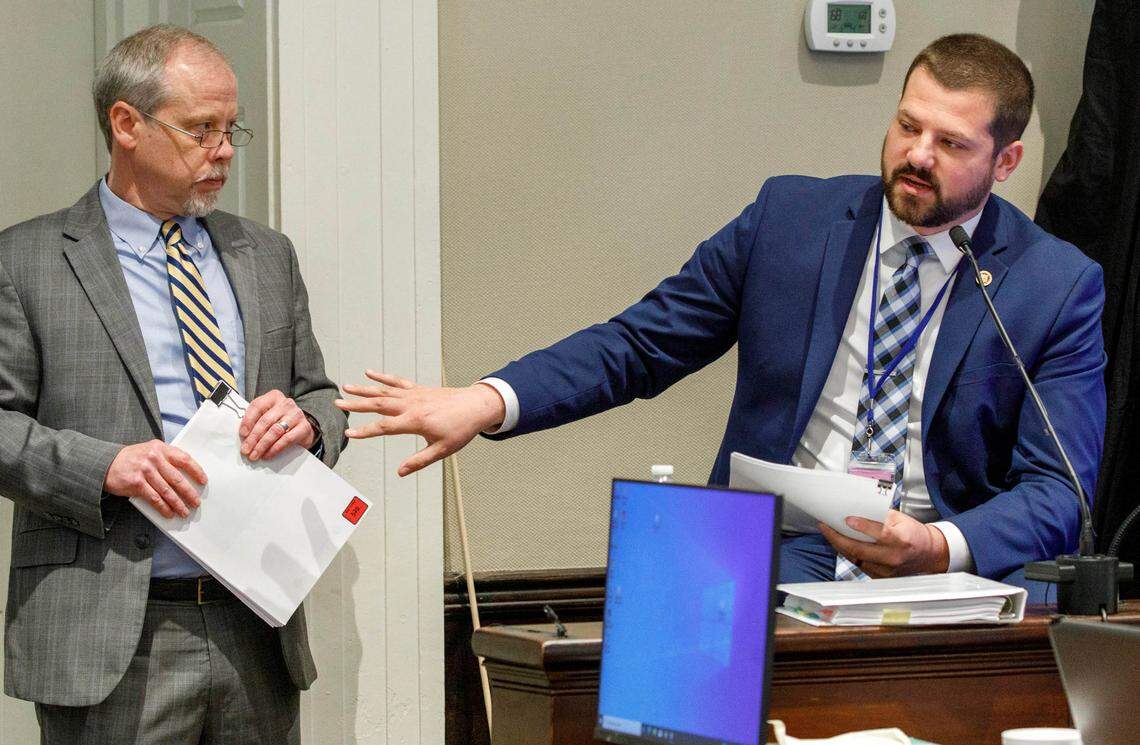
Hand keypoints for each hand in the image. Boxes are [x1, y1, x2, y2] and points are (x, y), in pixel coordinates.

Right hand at [104, 440, 207, 518]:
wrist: (105, 463)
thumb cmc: (132, 459)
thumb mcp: (150, 451)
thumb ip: (166, 458)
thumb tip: (187, 475)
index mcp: (160, 448)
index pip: (184, 459)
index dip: (196, 471)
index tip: (203, 481)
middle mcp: (154, 458)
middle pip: (177, 479)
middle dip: (189, 493)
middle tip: (196, 502)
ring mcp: (145, 470)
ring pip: (167, 491)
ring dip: (178, 504)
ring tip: (184, 511)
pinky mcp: (136, 483)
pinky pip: (154, 498)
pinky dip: (163, 507)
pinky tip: (169, 512)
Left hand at [238, 389, 315, 460]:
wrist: (301, 428)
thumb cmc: (280, 421)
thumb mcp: (267, 415)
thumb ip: (255, 421)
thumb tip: (243, 437)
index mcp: (273, 397)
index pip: (257, 406)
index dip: (248, 421)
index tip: (242, 434)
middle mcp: (286, 404)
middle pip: (266, 421)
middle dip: (254, 437)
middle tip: (246, 449)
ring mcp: (296, 415)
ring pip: (275, 431)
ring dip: (262, 445)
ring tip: (255, 454)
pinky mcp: (304, 427)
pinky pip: (287, 439)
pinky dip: (275, 448)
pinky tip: (268, 454)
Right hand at [336, 370, 505, 476]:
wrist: (477, 406)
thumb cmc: (462, 429)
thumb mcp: (442, 450)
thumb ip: (419, 461)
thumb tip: (399, 472)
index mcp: (415, 421)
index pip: (384, 427)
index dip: (365, 431)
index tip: (349, 433)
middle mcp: (412, 405)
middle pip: (378, 404)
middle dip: (356, 405)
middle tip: (337, 404)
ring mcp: (414, 394)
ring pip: (384, 390)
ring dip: (364, 389)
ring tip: (346, 387)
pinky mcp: (419, 389)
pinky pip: (397, 381)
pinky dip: (382, 377)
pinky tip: (370, 372)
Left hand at [819, 510, 949, 577]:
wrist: (929, 554)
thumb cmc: (915, 534)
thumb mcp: (902, 519)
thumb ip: (880, 516)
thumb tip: (858, 509)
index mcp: (901, 540)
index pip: (879, 533)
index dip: (861, 526)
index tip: (846, 519)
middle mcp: (893, 557)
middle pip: (859, 549)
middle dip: (838, 538)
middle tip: (825, 527)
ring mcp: (886, 570)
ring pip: (856, 558)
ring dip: (839, 546)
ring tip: (829, 533)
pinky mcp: (881, 576)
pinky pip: (859, 564)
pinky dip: (849, 554)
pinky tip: (841, 544)